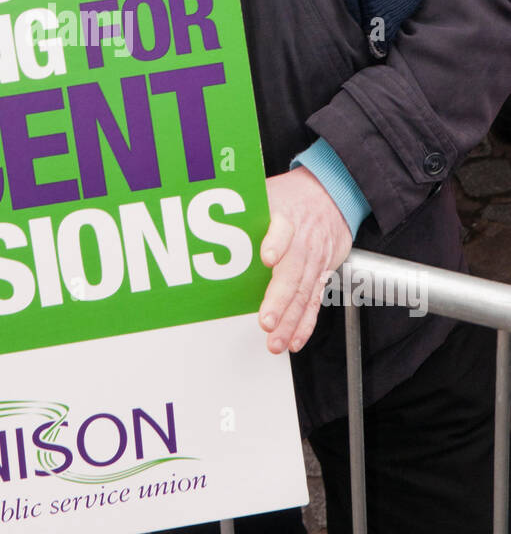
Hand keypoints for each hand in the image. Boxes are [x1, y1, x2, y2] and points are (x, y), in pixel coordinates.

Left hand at [258, 167, 351, 353]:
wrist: (332, 195)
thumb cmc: (291, 197)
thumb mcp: (267, 192)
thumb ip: (242, 207)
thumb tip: (200, 214)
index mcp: (286, 218)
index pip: (283, 229)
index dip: (275, 242)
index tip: (267, 257)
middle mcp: (303, 241)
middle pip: (293, 271)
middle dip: (279, 299)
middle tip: (266, 321)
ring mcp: (314, 260)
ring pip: (303, 293)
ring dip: (290, 321)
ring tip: (275, 341)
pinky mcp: (321, 274)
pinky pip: (313, 302)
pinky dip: (305, 324)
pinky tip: (294, 340)